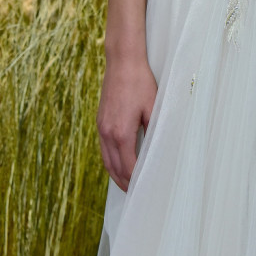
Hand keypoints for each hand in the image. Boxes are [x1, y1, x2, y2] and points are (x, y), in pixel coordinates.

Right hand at [96, 52, 157, 191]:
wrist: (122, 62)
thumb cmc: (140, 83)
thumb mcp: (153, 108)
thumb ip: (153, 131)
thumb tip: (155, 150)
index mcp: (122, 133)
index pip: (128, 166)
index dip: (136, 180)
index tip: (144, 188)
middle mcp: (108, 133)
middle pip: (114, 168)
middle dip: (124, 182)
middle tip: (134, 193)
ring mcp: (101, 127)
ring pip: (105, 159)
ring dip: (115, 174)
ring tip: (125, 184)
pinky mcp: (100, 121)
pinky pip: (103, 148)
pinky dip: (109, 160)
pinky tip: (117, 162)